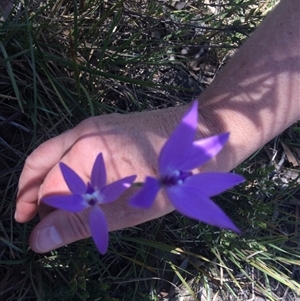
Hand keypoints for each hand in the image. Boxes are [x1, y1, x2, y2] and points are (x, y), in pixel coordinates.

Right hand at [16, 108, 183, 252]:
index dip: (44, 214)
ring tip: (53, 205)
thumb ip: (83, 221)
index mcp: (86, 153)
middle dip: (33, 193)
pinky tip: (77, 184)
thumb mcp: (131, 208)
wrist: (202, 136)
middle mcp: (84, 133)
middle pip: (41, 165)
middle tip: (34, 218)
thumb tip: (38, 240)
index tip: (47, 233)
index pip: (49, 189)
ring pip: (54, 153)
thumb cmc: (174, 177)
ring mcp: (95, 125)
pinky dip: (66, 168)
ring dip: (48, 180)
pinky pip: (73, 146)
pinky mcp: (106, 125)